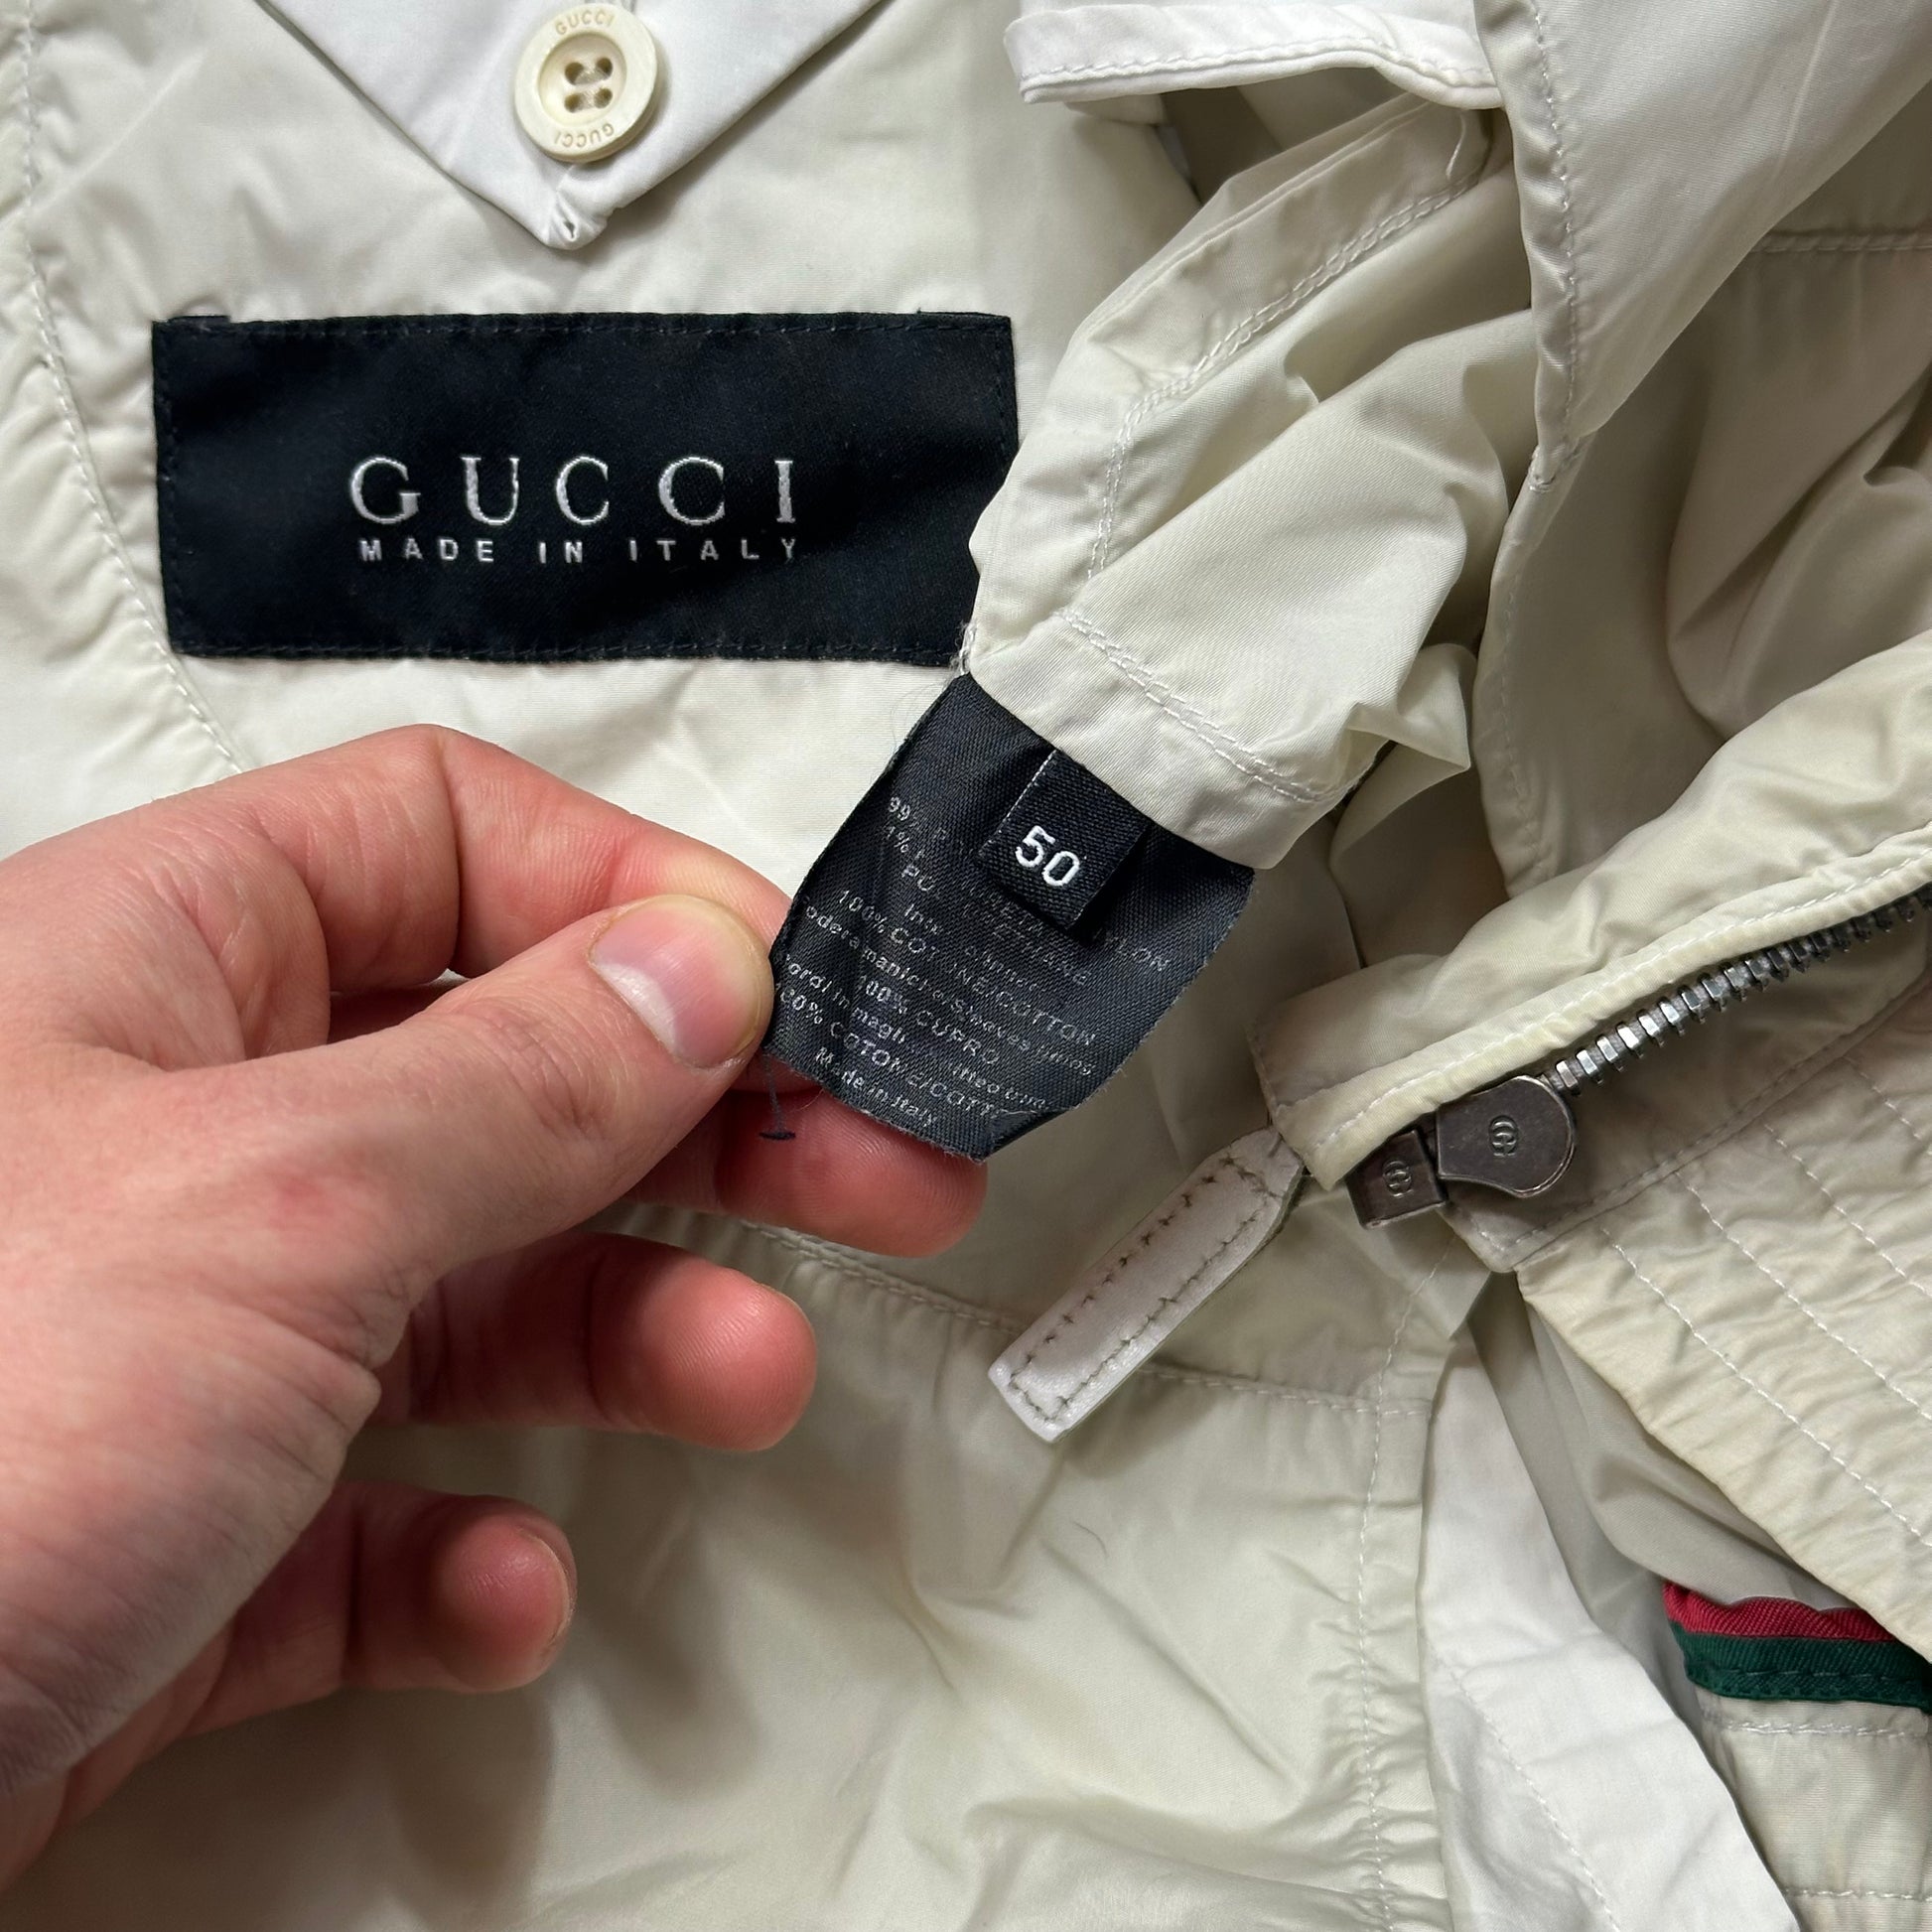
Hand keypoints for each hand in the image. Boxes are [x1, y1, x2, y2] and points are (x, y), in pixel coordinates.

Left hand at [0, 727, 981, 1880]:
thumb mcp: (279, 1203)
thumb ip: (516, 1077)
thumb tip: (699, 966)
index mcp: (150, 969)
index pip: (440, 839)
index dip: (627, 897)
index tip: (789, 993)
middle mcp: (169, 1137)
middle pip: (499, 1073)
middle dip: (704, 1125)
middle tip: (880, 1171)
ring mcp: (175, 1344)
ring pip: (464, 1297)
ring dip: (626, 1337)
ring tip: (747, 1377)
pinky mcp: (175, 1537)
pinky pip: (369, 1518)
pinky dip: (460, 1551)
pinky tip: (493, 1587)